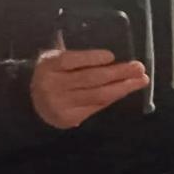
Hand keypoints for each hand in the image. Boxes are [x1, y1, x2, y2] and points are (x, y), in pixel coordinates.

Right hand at [31, 48, 148, 128]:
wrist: (33, 103)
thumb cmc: (53, 75)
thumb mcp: (55, 59)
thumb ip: (76, 55)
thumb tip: (112, 54)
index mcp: (48, 65)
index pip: (71, 60)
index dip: (92, 58)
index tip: (112, 55)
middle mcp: (51, 85)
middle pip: (91, 78)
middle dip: (119, 72)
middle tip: (139, 67)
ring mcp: (60, 104)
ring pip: (98, 95)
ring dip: (123, 87)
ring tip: (141, 80)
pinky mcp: (68, 118)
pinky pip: (97, 107)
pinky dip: (114, 97)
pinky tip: (126, 89)